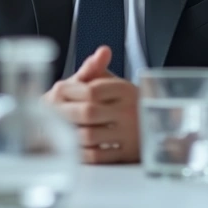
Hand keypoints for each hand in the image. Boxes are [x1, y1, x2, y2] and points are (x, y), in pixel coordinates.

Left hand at [44, 47, 139, 163]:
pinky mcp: (127, 155)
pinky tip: (72, 145)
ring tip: (58, 127)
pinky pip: (97, 156)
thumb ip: (100, 69)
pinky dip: (80, 152)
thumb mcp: (116, 83)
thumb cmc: (126, 102)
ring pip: (89, 136)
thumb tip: (103, 50)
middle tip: (50, 113)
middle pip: (88, 112)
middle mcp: (130, 111)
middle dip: (64, 113)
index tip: (57, 91)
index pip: (92, 89)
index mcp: (126, 90)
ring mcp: (129, 135)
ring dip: (69, 133)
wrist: (156, 127)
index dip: (70, 91)